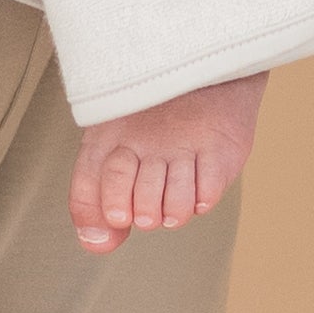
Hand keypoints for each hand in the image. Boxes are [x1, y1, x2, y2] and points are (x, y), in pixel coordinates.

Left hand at [70, 72, 266, 251]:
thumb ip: (93, 199)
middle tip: (152, 205)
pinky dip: (202, 199)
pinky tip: (198, 179)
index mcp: (111, 138)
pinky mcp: (220, 147)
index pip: (95, 184)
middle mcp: (147, 139)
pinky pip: (208, 197)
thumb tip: (96, 245)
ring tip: (177, 192)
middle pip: (142, 207)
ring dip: (176, 212)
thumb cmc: (149, 116)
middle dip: (147, 216)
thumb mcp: (108, 145)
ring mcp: (185, 143)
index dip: (108, 210)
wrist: (206, 68)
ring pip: (176, 209)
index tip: (120, 217)